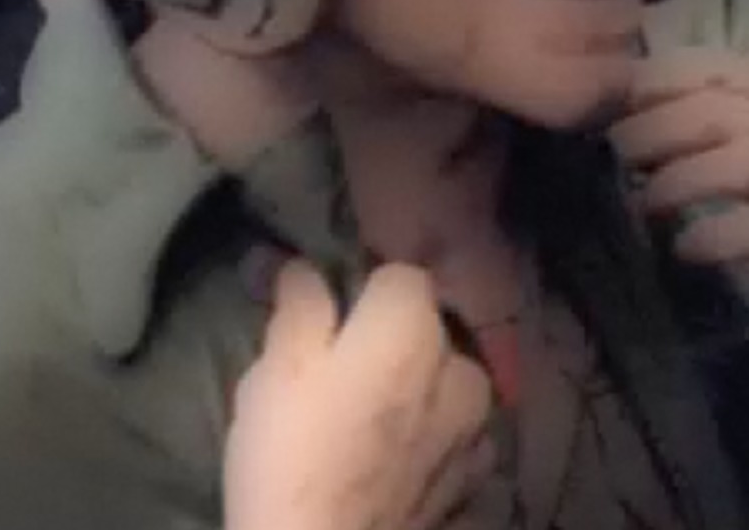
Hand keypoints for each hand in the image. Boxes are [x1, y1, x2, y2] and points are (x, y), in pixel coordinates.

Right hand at [224, 262, 495, 529]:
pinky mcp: (472, 483)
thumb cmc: (291, 456)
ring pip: (450, 387)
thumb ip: (299, 307)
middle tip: (340, 374)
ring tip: (371, 423)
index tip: (329, 317)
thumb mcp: (274, 369)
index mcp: (413, 329)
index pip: (401, 274)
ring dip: (422, 392)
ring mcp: (474, 432)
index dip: (362, 290)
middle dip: (394, 341)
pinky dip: (434, 441)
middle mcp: (460, 370)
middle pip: (431, 332)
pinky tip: (396, 462)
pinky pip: (458, 439)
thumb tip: (301, 266)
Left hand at [610, 52, 748, 301]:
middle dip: (649, 133)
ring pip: (735, 165)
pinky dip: (719, 237)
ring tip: (645, 204)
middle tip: (616, 158)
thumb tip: (625, 105)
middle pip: (709, 113)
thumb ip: (719, 99)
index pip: (706, 66)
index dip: (649, 81)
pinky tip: (686, 248)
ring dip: (676, 184)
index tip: (613, 103)